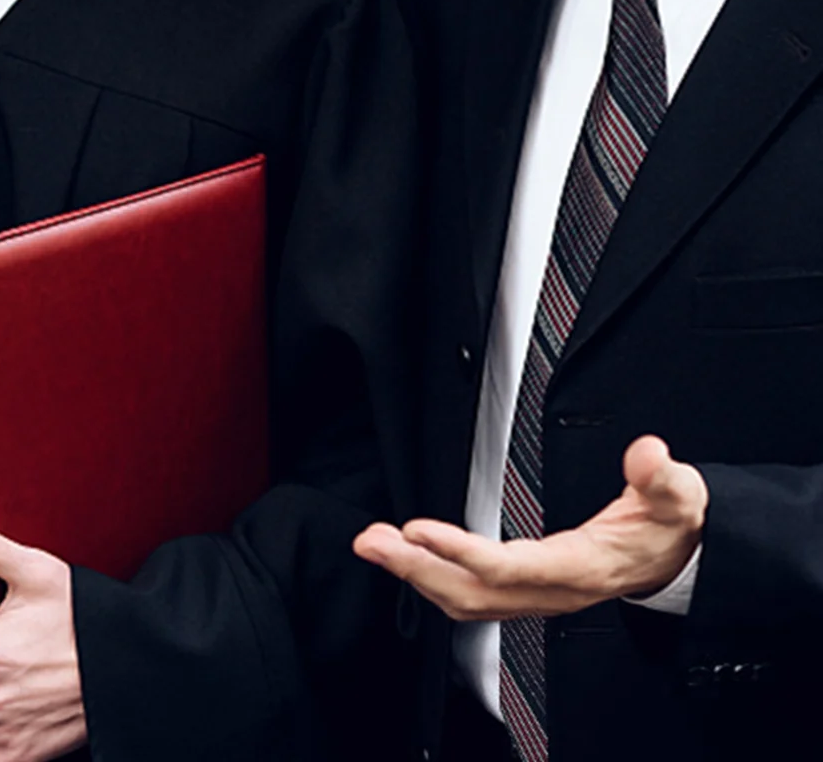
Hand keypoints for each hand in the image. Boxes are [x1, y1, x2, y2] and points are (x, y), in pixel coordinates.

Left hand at [353, 436, 707, 620]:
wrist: (681, 561)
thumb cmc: (671, 529)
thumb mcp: (678, 497)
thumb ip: (662, 477)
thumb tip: (647, 453)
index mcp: (581, 568)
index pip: (512, 568)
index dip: (462, 553)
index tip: (419, 530)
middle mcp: (554, 590)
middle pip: (475, 593)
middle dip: (418, 570)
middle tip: (372, 541)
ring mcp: (540, 596)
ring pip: (468, 601)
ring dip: (417, 576)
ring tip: (376, 547)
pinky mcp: (530, 592)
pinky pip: (475, 597)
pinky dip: (435, 580)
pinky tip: (411, 560)